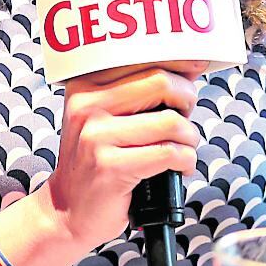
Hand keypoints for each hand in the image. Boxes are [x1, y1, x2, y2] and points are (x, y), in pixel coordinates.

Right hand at [44, 62, 204, 249]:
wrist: (68, 210)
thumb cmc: (97, 162)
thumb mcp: (104, 117)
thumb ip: (138, 91)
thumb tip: (188, 68)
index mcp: (85, 85)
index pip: (142, 56)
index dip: (179, 62)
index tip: (197, 67)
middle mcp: (87, 105)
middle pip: (161, 81)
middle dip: (187, 99)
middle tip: (184, 117)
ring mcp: (96, 137)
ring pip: (171, 121)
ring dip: (189, 138)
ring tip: (181, 148)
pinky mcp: (111, 167)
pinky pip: (169, 153)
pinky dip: (186, 160)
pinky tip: (179, 166)